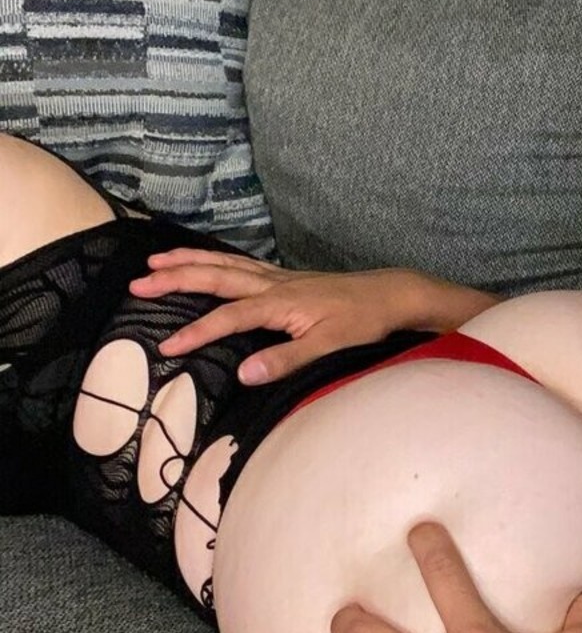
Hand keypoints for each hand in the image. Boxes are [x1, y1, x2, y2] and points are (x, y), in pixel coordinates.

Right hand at [128, 250, 494, 382]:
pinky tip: (204, 260)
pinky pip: (240, 262)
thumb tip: (243, 374)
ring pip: (226, 263)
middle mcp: (274, 284)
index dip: (198, 332)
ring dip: (190, 261)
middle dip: (176, 278)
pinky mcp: (285, 277)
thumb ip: (286, 360)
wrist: (391, 295)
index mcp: (281, 303)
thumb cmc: (363, 323)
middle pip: (217, 277)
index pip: (230, 317)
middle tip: (138, 282)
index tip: (167, 346)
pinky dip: (215, 258)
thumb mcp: (329, 347)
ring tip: (156, 260)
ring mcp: (279, 277)